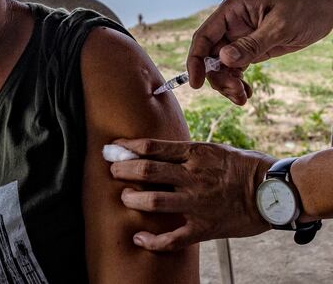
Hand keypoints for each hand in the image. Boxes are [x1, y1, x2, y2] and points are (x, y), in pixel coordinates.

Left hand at [109, 138, 275, 250]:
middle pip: (147, 171)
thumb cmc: (243, 166)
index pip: (152, 147)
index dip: (127, 147)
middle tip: (112, 170)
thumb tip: (152, 150)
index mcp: (195, 154)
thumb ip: (184, 152)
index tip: (112, 148)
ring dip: (132, 199)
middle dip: (122, 170)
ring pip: (154, 201)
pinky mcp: (205, 227)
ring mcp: (198, 203)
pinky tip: (139, 237)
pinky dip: (152, 240)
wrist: (274, 190)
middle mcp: (193, 177)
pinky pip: (173, 238)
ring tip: (125, 197)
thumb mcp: (213, 149)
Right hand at [188, 0, 332, 103]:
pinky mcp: (249, 48)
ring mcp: (238, 37)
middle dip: (218, 77)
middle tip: (235, 93)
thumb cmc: (304, 8)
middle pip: (211, 56)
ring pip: (221, 65)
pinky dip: (237, 82)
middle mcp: (230, 23)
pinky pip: (234, 68)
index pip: (204, 37)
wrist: (325, 8)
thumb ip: (251, 44)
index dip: (196, 60)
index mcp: (231, 10)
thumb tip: (224, 59)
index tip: (196, 83)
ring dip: (227, 83)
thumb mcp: (280, 26)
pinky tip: (245, 93)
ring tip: (242, 97)